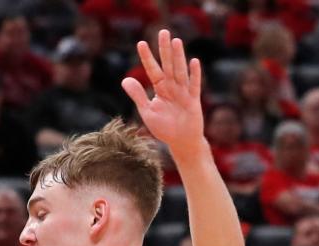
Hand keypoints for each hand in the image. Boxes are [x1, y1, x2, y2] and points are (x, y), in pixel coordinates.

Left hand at [121, 31, 203, 157]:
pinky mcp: (193, 100)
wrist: (181, 141)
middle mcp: (172, 87)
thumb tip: (124, 80)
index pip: (152, 70)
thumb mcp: (147, 112)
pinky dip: (194, 75)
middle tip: (162, 32)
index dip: (147, 58)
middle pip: (168, 66)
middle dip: (165, 50)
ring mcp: (183, 92)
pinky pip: (194, 86)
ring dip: (178, 57)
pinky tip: (194, 61)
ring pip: (180, 72)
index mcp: (160, 89)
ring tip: (176, 41)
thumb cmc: (164, 128)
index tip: (140, 43)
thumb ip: (138, 95)